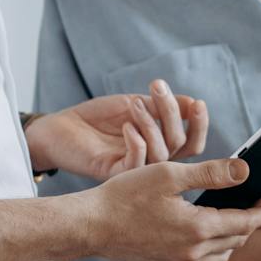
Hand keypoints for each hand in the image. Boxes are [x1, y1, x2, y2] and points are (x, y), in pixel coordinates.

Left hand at [27, 80, 208, 179]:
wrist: (61, 127)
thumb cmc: (97, 117)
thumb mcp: (135, 104)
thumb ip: (162, 107)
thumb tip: (193, 103)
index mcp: (160, 145)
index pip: (192, 142)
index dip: (199, 125)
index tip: (197, 102)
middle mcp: (152, 160)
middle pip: (180, 144)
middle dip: (172, 113)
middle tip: (157, 87)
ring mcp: (134, 169)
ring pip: (161, 154)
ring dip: (152, 123)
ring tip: (134, 103)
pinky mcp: (114, 173)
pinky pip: (136, 164)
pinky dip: (137, 142)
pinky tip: (126, 126)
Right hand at [87, 157, 260, 260]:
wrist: (90, 226)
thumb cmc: (124, 196)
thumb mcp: (170, 175)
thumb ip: (210, 174)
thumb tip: (244, 170)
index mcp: (199, 228)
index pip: (245, 223)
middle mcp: (193, 250)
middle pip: (237, 240)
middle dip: (254, 225)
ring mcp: (179, 259)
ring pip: (222, 254)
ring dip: (236, 238)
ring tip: (239, 219)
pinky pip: (203, 259)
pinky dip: (216, 247)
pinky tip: (210, 232)